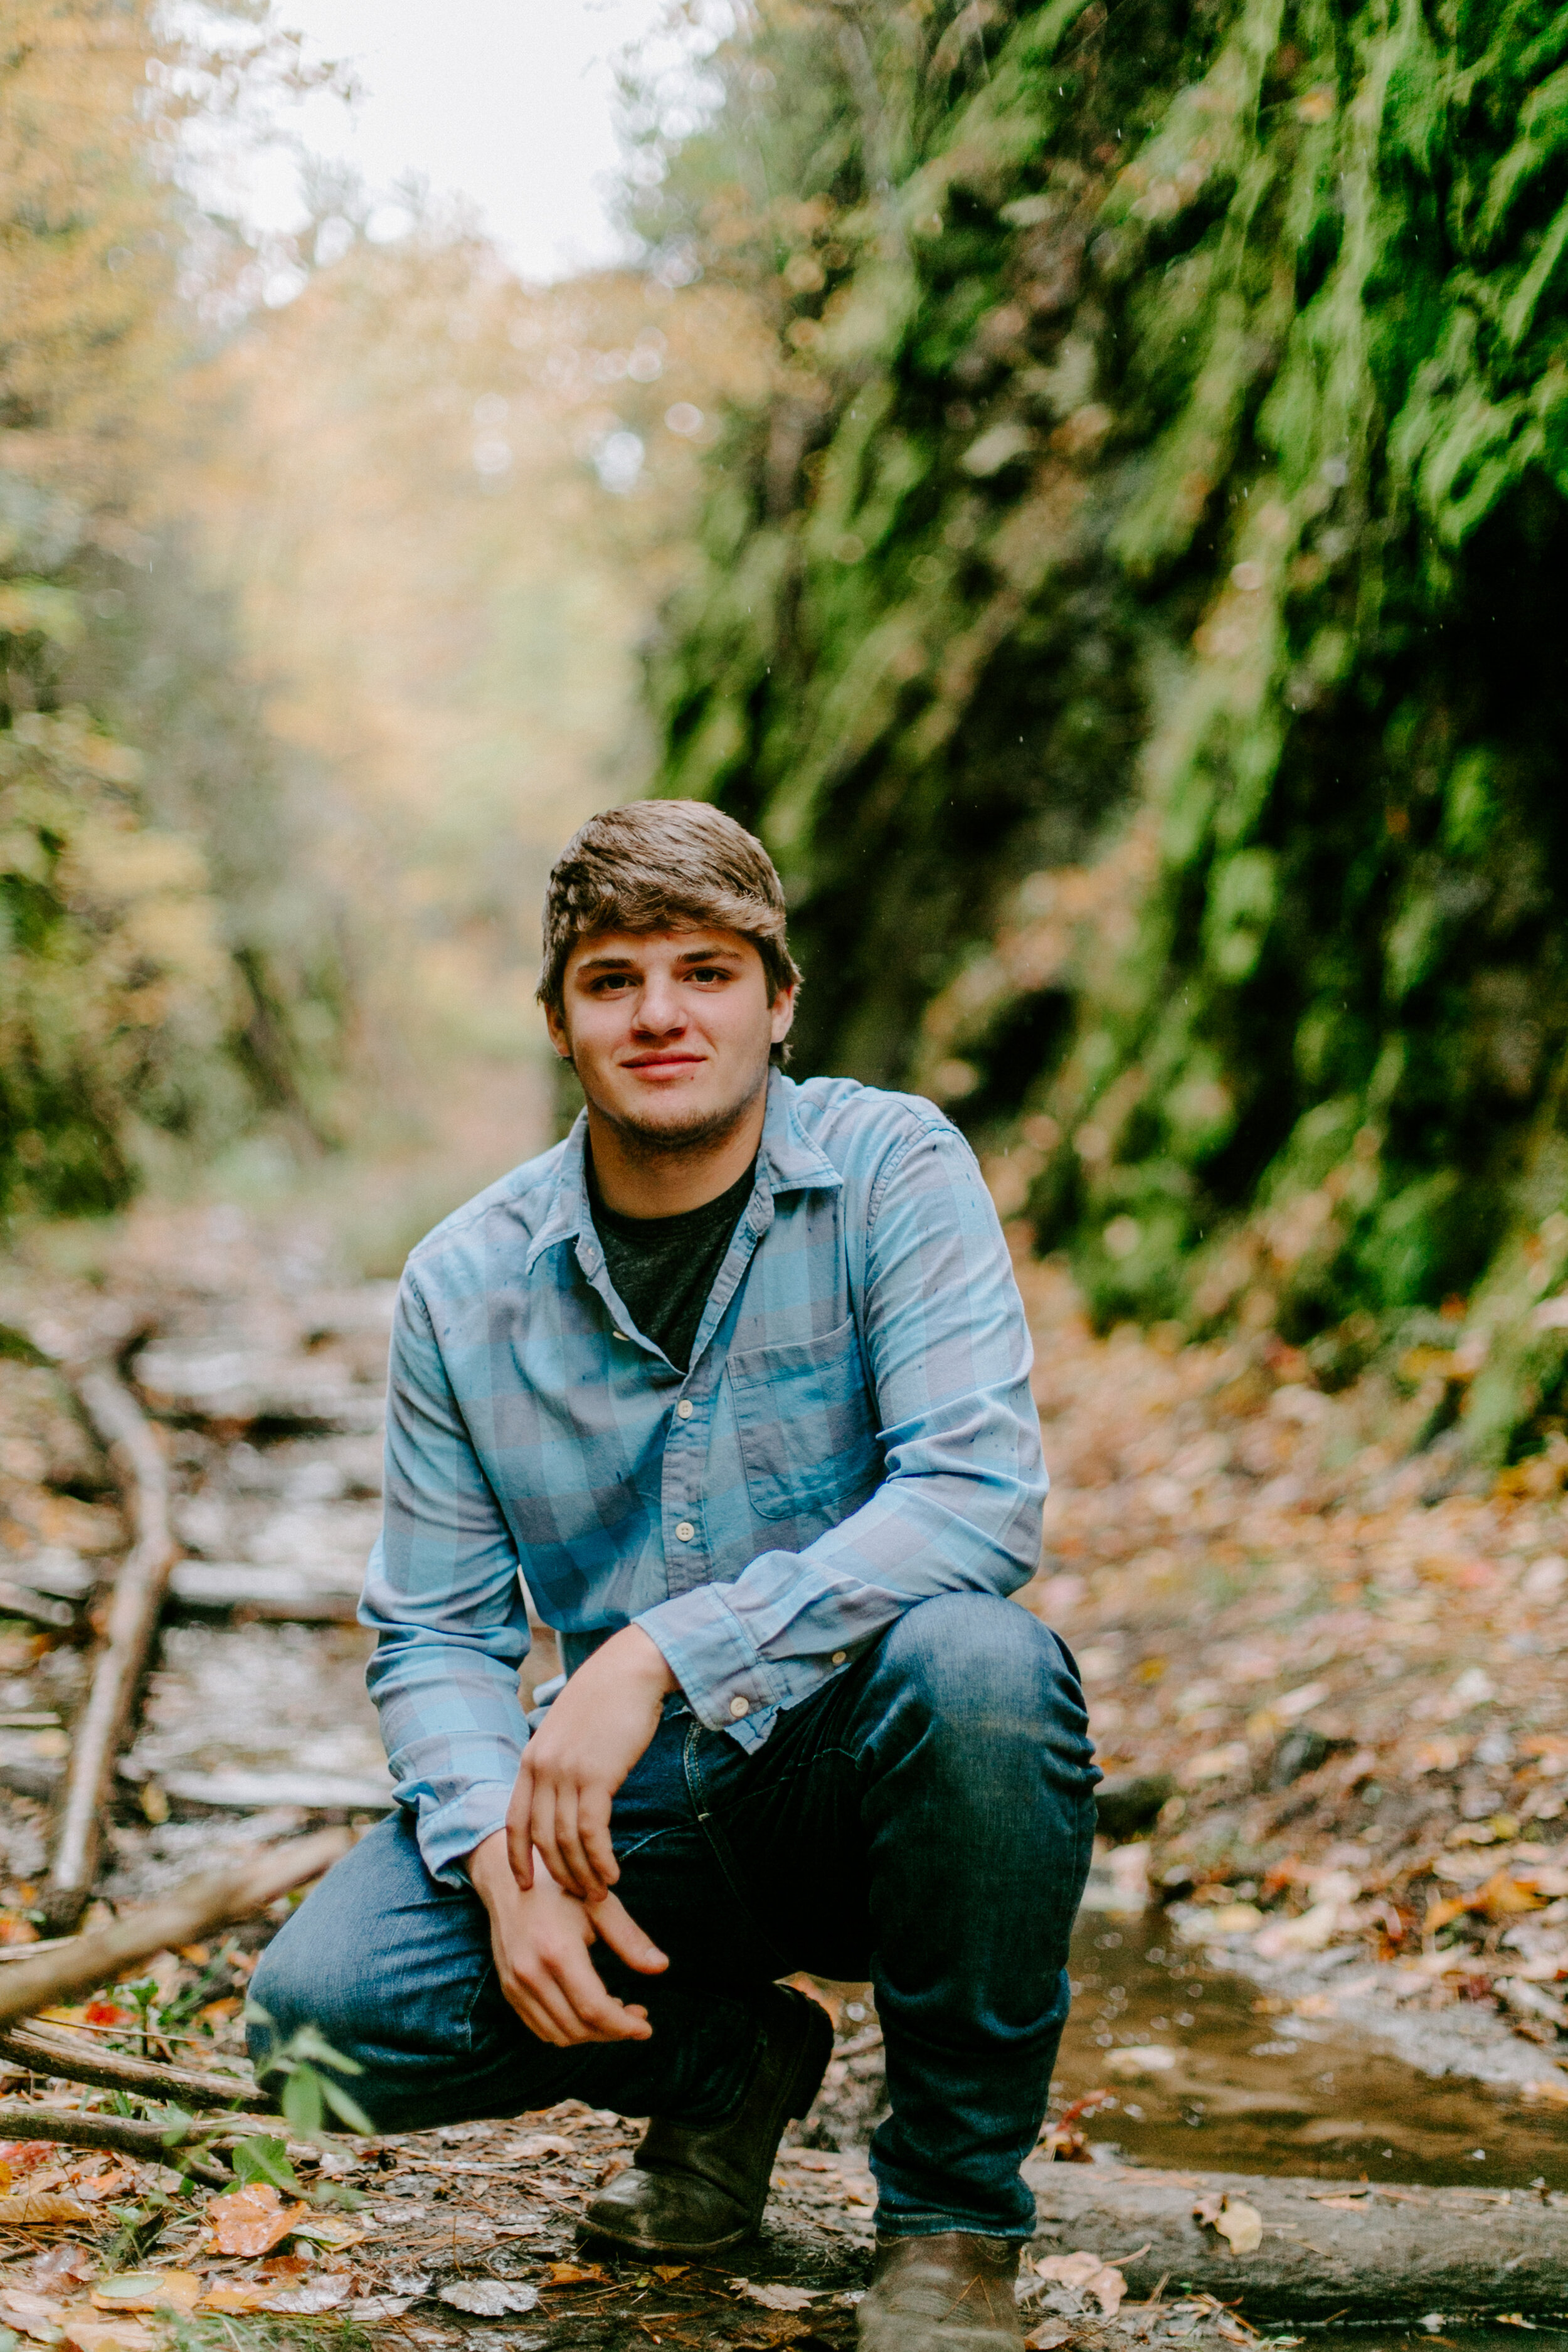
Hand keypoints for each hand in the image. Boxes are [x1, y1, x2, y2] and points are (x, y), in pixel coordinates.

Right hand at [467, 1829, 667, 2045]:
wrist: (509, 1881)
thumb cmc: (560, 1889)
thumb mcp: (600, 1905)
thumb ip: (630, 1939)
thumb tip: (662, 1967)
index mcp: (557, 1952)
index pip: (594, 2009)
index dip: (623, 2026)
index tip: (647, 2028)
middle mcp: (531, 1974)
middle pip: (578, 2027)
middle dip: (613, 2031)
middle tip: (637, 2016)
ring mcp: (515, 1985)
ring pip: (559, 2034)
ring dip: (591, 2033)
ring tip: (616, 2011)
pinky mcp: (508, 1989)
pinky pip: (540, 2026)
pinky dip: (567, 2028)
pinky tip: (587, 2010)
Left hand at [509, 1623, 676, 1901]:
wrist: (630, 1670)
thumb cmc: (606, 1700)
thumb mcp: (569, 1731)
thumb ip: (559, 1763)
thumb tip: (566, 1795)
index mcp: (531, 1759)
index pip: (514, 1821)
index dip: (517, 1857)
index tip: (526, 1884)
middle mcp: (542, 1768)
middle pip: (541, 1838)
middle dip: (558, 1873)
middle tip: (578, 1895)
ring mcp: (566, 1772)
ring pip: (566, 1841)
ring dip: (582, 1873)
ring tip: (600, 1891)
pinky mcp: (596, 1776)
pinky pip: (591, 1832)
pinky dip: (600, 1859)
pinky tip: (613, 1872)